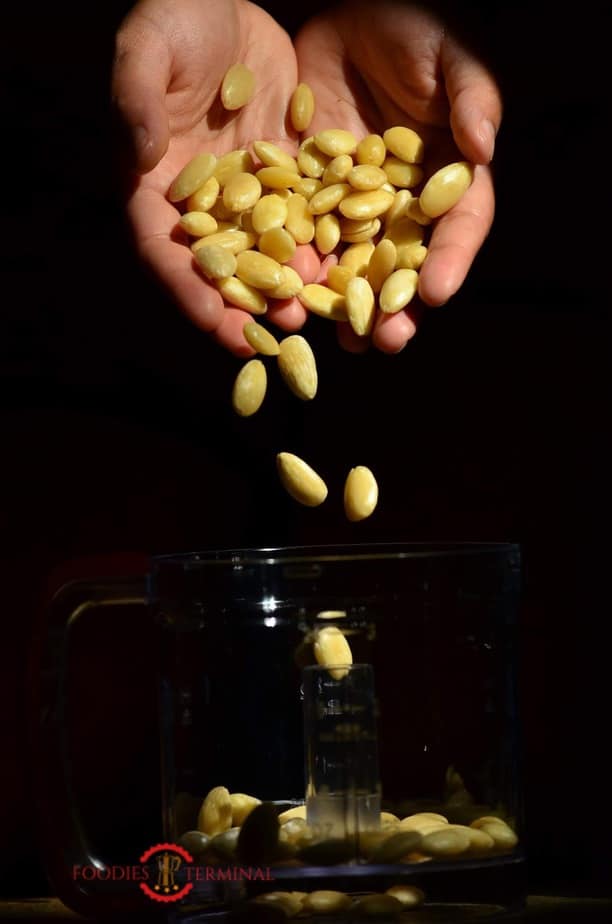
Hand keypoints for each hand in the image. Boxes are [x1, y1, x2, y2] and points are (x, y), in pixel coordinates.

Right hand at [111, 0, 316, 354]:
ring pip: (265, 254)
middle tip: (267, 338)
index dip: (184, 287)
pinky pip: (307, 221)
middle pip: (216, 268)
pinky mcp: (290, 180)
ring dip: (286, 288)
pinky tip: (344, 272)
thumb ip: (135, 98)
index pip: (161, 248)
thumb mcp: (148, 46)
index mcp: (155, 185)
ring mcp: (249, 196)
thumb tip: (139, 153)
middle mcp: (203, 204)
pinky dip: (322, 249)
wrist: (229, 0)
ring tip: (310, 316)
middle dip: (241, 306)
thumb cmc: (176, 17)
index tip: (211, 320)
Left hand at [294, 0, 501, 352]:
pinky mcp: (312, 198)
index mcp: (447, 176)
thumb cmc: (412, 26)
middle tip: (389, 340)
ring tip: (348, 342)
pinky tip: (294, 302)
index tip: (436, 292)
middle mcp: (404, 202)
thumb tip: (483, 147)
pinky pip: (307, 240)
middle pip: (408, 263)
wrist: (346, 13)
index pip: (459, 225)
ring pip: (359, 266)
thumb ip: (472, 96)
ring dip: (353, 308)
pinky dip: (302, 272)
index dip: (451, 259)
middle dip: (400, 305)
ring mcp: (356, 206)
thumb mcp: (449, 53)